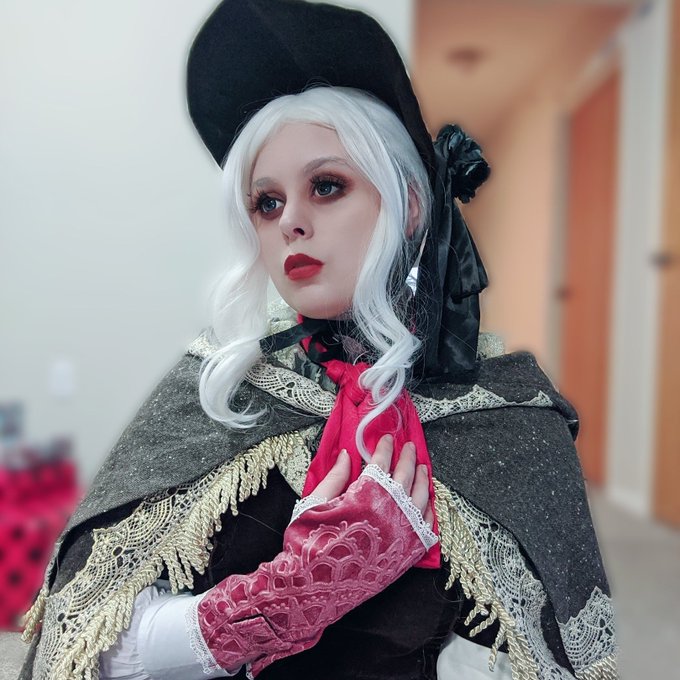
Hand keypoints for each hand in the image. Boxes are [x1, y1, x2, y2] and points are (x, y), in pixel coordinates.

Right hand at [197, 436, 437, 676]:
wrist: (313, 588)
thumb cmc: (308, 544)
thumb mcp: (315, 504)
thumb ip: (335, 477)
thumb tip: (348, 455)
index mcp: (365, 496)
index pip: (381, 463)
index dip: (383, 448)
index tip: (385, 438)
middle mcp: (389, 512)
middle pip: (405, 476)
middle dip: (407, 458)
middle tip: (409, 446)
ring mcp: (401, 533)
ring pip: (421, 498)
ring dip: (423, 479)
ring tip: (422, 467)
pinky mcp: (406, 553)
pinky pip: (427, 526)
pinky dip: (429, 509)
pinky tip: (427, 501)